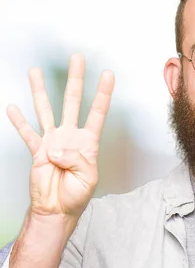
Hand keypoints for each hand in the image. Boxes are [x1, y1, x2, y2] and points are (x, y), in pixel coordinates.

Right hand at [6, 54, 113, 224]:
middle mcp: (70, 136)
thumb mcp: (87, 178)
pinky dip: (18, 121)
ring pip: (45, 110)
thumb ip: (76, 160)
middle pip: (72, 101)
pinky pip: (26, 133)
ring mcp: (52, 141)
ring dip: (39, 91)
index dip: (103, 94)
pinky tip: (12, 107)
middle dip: (75, 80)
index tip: (108, 74)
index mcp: (88, 142)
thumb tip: (55, 147)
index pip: (97, 112)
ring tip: (34, 72)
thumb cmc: (76, 195)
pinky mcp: (36, 151)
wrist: (56, 209)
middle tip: (77, 58)